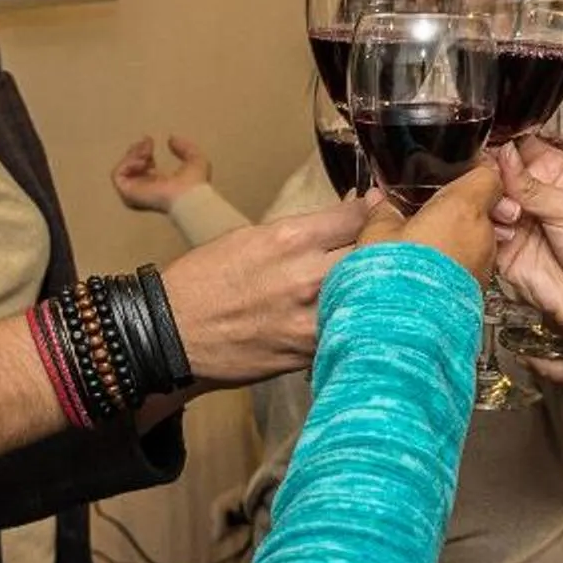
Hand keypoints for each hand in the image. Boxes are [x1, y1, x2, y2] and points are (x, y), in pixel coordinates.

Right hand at [112, 133, 211, 212]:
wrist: (189, 195)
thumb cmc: (194, 183)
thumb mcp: (194, 159)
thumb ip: (184, 148)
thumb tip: (171, 138)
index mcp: (157, 184)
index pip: (142, 166)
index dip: (142, 151)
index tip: (150, 141)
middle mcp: (143, 190)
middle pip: (128, 168)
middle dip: (135, 152)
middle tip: (147, 145)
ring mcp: (134, 193)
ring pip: (121, 170)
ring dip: (131, 156)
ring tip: (146, 152)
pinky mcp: (127, 193)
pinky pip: (117, 175)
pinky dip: (127, 163)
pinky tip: (142, 161)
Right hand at [161, 197, 366, 383]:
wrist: (172, 332)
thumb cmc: (205, 280)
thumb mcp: (250, 238)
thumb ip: (299, 232)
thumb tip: (339, 221)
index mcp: (290, 239)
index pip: (356, 217)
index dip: (375, 212)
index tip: (382, 211)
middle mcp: (306, 276)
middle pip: (373, 255)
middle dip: (384, 248)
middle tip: (389, 247)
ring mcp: (310, 318)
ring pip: (368, 297)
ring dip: (374, 289)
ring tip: (377, 285)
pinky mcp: (308, 352)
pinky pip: (347, 331)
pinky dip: (354, 322)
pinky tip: (352, 317)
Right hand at [353, 163, 498, 283]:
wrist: (407, 328)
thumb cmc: (397, 278)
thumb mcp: (378, 234)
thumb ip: (383, 211)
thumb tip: (378, 201)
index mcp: (462, 208)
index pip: (487, 176)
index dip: (473, 172)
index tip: (456, 174)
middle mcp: (481, 234)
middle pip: (482, 208)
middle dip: (458, 209)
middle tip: (430, 212)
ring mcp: (483, 263)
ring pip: (477, 238)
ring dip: (456, 237)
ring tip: (426, 244)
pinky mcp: (478, 288)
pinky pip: (471, 264)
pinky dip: (456, 262)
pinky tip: (430, 268)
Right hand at [486, 138, 562, 341]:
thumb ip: (532, 184)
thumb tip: (505, 154)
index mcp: (557, 175)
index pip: (521, 148)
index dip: (506, 147)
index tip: (497, 152)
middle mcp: (534, 195)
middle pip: (497, 173)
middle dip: (494, 178)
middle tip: (501, 186)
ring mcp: (518, 221)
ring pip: (486, 201)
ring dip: (493, 204)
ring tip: (512, 215)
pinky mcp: (505, 248)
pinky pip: (484, 231)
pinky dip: (489, 229)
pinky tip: (506, 233)